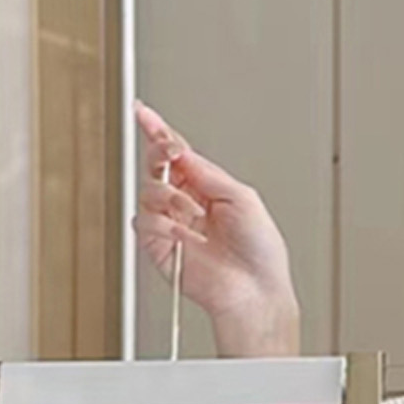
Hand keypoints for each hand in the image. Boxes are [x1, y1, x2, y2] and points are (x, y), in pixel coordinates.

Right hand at [132, 101, 299, 356]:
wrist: (254, 290)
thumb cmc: (260, 253)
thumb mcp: (242, 197)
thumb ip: (207, 172)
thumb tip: (181, 152)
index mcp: (208, 189)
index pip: (177, 155)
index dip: (159, 132)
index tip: (143, 113)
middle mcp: (187, 204)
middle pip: (157, 165)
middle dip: (161, 153)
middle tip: (170, 154)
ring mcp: (171, 224)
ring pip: (149, 190)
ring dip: (173, 197)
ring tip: (196, 214)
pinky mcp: (159, 246)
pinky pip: (144, 221)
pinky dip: (165, 225)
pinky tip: (186, 236)